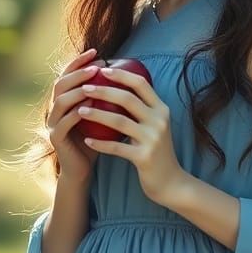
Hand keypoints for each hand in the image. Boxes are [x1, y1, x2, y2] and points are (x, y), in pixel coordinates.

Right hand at [47, 48, 107, 183]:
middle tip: (96, 67)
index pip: (68, 74)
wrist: (84, 169)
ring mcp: (52, 124)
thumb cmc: (97, 139)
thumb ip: (107, 96)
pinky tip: (89, 107)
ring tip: (94, 84)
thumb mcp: (103, 115)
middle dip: (78, 73)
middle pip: (60, 84)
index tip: (97, 52)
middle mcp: (54, 109)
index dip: (79, 61)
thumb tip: (128, 73)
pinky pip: (64, 123)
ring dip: (77, 91)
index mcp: (64, 100)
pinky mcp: (55, 138)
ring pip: (60, 101)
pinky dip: (76, 113)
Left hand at [77, 65, 186, 205]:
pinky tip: (87, 140)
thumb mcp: (155, 127)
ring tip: (80, 111)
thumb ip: (142, 110)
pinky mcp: (144, 157)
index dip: (121, 74)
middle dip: (103, 91)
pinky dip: (100, 143)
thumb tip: (118, 88)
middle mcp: (159, 121)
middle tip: (84, 88)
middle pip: (128, 99)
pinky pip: (117, 147)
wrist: (171, 183)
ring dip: (97, 114)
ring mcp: (153, 139)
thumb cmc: (156, 152)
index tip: (102, 69)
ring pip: (119, 121)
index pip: (141, 84)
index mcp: (161, 109)